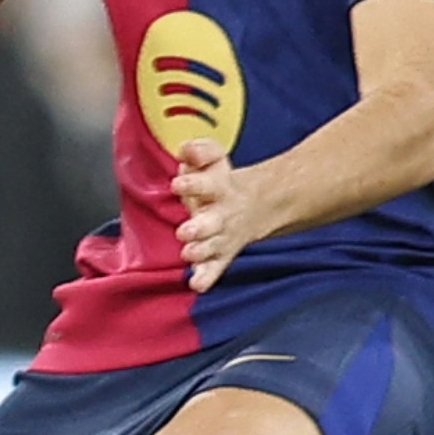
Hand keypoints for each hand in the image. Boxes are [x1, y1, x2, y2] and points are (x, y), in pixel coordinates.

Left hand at [172, 139, 264, 290]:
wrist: (256, 205)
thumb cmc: (220, 182)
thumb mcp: (214, 160)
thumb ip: (200, 151)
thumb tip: (186, 149)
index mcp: (219, 189)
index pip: (206, 185)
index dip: (193, 185)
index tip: (178, 184)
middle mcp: (221, 215)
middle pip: (212, 222)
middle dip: (199, 228)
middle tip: (184, 232)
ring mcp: (223, 236)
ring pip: (213, 246)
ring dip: (201, 251)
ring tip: (188, 253)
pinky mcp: (222, 254)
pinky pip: (216, 267)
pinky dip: (207, 277)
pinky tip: (196, 285)